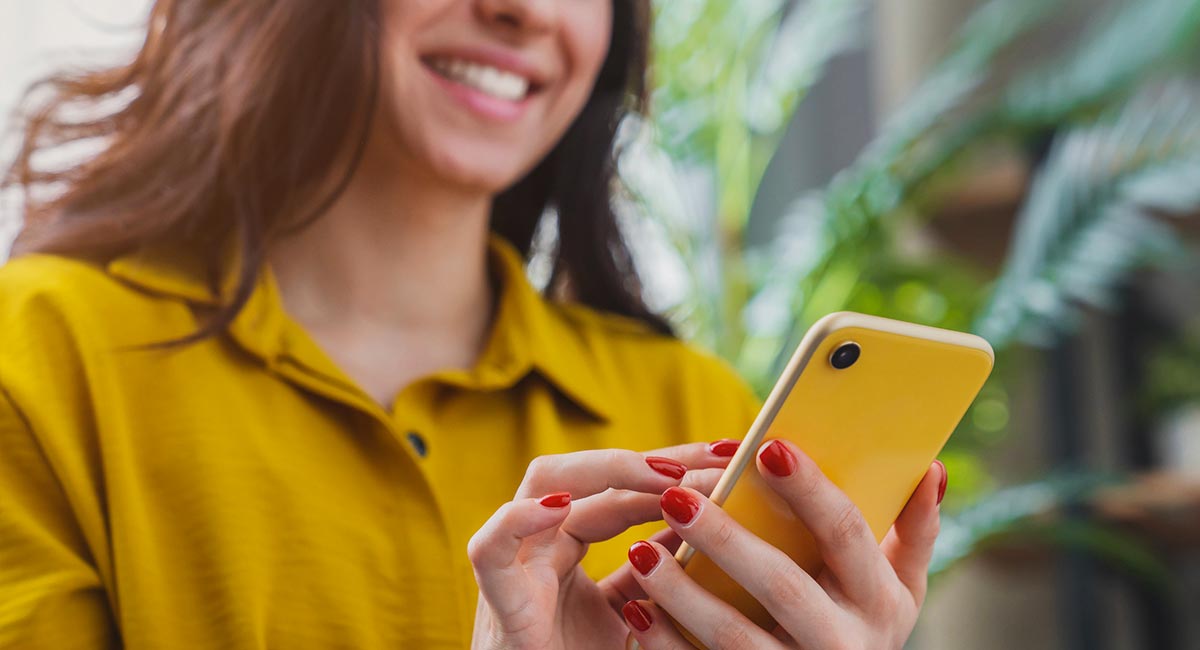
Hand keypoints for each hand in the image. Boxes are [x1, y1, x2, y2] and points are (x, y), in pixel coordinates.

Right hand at [468, 440, 741, 649]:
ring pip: (543, 484)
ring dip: (606, 471)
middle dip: (658, 459)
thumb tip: (705, 525)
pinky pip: (492, 549)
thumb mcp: (634, 615)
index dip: (679, 470)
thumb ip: (657, 574)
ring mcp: (518, 565)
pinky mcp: (499, 601)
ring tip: (666, 475)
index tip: (733, 458)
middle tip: (720, 455)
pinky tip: (560, 508)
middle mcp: (542, 542)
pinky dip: (518, 520)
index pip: (626, 489)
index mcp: (570, 545)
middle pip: (594, 474)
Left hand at [621, 439, 945, 648]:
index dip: (810, 490)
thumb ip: (913, 530)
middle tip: (674, 495)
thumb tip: (928, 467)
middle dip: (726, 540)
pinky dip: (667, 645)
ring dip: (683, 596)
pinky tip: (635, 609)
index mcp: (879, 600)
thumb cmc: (863, 625)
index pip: (846, 534)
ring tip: (638, 551)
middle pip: (782, 585)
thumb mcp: (899, 587)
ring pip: (735, 638)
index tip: (767, 447)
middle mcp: (843, 643)